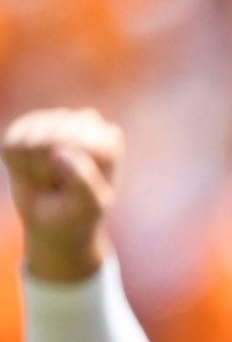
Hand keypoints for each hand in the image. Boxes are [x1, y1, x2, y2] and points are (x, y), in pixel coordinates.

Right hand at [2, 108, 120, 282]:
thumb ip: (83, 181)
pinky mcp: (26, 125)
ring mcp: (55, 119)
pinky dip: (16, 164)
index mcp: (109, 141)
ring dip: (32, 167)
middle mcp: (85, 122)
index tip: (74, 188)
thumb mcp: (89, 206)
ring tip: (48, 179)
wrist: (55, 222)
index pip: (80, 142)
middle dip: (48, 168)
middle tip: (59, 185)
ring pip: (28, 140)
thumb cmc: (80, 213)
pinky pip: (11, 143)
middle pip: (51, 137)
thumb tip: (60, 152)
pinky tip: (31, 171)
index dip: (68, 170)